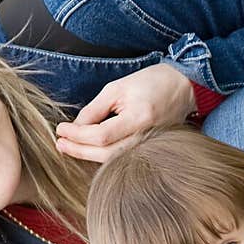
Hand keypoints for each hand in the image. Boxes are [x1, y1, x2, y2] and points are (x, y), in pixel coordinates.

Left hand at [55, 63, 196, 163]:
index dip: (78, 135)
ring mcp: (148, 148)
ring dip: (87, 155)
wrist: (184, 89)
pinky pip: (121, 158)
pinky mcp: (148, 151)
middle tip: (60, 144)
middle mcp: (145, 139)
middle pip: (105, 155)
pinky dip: (101, 156)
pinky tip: (88, 150)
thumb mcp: (118, 88)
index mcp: (139, 119)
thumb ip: (96, 109)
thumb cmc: (152, 83)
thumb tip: (76, 126)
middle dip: (79, 150)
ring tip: (68, 147)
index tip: (61, 129)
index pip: (101, 136)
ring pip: (112, 161)